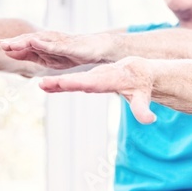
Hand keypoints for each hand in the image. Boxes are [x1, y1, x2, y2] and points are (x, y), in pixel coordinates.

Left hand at [0, 31, 105, 70]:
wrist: (96, 48)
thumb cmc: (72, 54)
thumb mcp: (49, 59)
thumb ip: (32, 56)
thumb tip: (12, 57)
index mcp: (42, 45)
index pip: (24, 45)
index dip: (11, 46)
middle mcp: (48, 40)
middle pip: (28, 41)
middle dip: (14, 43)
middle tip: (0, 44)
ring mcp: (58, 41)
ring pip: (38, 41)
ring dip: (24, 42)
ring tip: (12, 44)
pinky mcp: (68, 45)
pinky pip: (54, 45)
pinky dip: (44, 44)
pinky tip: (35, 43)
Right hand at [39, 57, 156, 122]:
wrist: (138, 70)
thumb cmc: (141, 85)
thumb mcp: (144, 97)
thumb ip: (143, 110)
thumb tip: (150, 120)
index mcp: (111, 79)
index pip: (94, 82)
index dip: (80, 83)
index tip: (66, 82)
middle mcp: (99, 76)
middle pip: (79, 80)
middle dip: (63, 82)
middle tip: (45, 83)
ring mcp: (92, 78)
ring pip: (72, 80)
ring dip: (57, 83)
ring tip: (41, 85)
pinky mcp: (88, 81)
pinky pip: (72, 82)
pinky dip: (59, 84)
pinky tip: (45, 86)